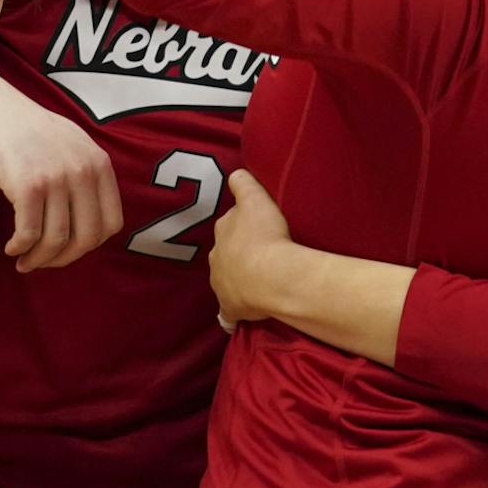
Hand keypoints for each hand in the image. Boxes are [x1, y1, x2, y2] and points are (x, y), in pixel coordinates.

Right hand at [0, 68, 120, 271]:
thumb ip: (87, 177)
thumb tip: (89, 225)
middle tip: (43, 263)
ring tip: (23, 261)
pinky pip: (29, 234)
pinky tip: (11, 247)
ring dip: (38, 259)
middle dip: (64, 259)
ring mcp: (57, 178)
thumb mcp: (72, 144)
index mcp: (99, 163)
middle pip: (86, 238)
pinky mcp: (29, 186)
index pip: (111, 223)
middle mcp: (84, 171)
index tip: (68, 249)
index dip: (89, 244)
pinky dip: (20, 248)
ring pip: (56, 240)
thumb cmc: (27, 129)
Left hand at [210, 170, 292, 325]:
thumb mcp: (255, 198)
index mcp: (223, 232)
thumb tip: (234, 174)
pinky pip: (229, 312)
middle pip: (226, 253)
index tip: (257, 229)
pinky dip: (235, 311)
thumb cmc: (265, 235)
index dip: (243, 227)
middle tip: (261, 256)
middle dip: (238, 254)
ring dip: (238, 280)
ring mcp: (221, 285)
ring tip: (258, 281)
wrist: (272, 276)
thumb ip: (243, 183)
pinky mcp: (230, 308)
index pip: (229, 226)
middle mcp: (216, 259)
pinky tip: (244, 312)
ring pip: (226, 280)